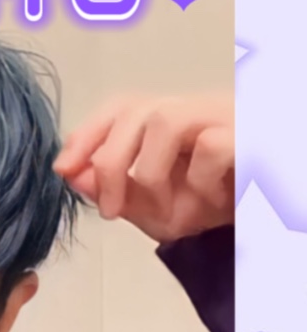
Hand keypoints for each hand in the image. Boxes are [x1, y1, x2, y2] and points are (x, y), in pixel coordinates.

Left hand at [54, 93, 233, 242]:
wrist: (268, 225)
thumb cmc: (216, 210)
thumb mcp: (156, 208)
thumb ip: (114, 191)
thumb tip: (70, 174)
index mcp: (171, 121)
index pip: (122, 106)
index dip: (88, 133)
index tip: (63, 169)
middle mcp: (196, 110)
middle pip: (135, 110)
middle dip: (109, 163)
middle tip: (111, 211)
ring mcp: (224, 118)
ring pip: (166, 120)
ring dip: (151, 175)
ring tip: (169, 214)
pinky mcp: (249, 137)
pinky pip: (210, 147)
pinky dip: (200, 184)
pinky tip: (214, 203)